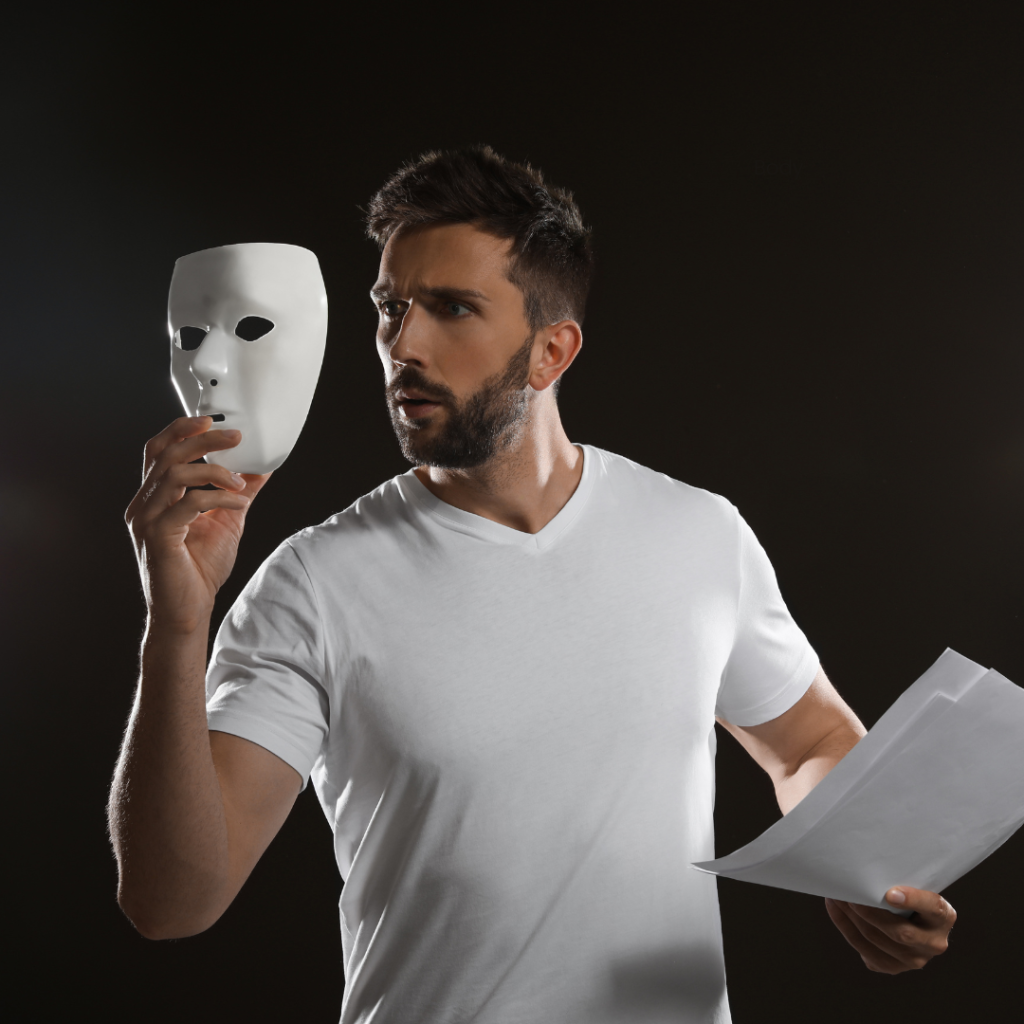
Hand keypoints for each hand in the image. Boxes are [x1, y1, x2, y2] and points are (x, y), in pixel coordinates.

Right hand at [125, 416, 270, 629]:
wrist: (187, 610)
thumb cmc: (199, 569)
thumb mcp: (227, 520)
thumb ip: (239, 492)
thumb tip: (261, 467)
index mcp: (154, 497)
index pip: (158, 450)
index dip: (180, 429)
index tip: (210, 419)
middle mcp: (144, 504)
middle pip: (166, 454)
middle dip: (203, 439)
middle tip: (236, 437)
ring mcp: (147, 520)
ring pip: (174, 473)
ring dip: (213, 470)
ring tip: (239, 482)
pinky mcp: (158, 537)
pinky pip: (187, 504)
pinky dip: (217, 498)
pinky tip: (238, 503)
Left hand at [825, 887, 955, 973]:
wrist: (911, 920)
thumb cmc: (907, 893)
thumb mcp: (914, 884)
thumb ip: (901, 881)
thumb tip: (867, 867)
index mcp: (943, 917)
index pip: (934, 908)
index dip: (913, 900)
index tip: (890, 893)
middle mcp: (933, 943)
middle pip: (900, 932)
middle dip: (869, 911)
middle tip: (849, 892)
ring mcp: (914, 960)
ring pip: (877, 941)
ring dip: (851, 918)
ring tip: (836, 897)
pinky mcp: (893, 967)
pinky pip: (864, 951)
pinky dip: (845, 927)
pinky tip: (835, 910)